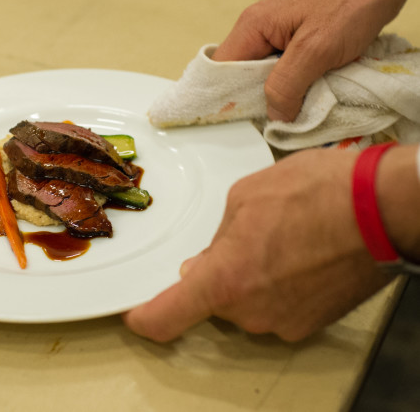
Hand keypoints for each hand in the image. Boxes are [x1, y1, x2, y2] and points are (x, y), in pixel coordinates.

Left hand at [123, 149, 391, 341]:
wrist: (382, 207)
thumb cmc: (315, 192)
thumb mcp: (245, 197)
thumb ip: (217, 238)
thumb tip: (205, 265)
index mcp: (224, 279)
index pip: (166, 317)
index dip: (145, 317)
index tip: (135, 313)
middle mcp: (251, 312)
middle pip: (212, 303)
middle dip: (216, 275)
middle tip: (240, 239)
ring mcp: (284, 322)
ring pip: (245, 304)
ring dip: (249, 279)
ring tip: (279, 240)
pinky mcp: (313, 324)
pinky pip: (275, 308)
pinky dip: (276, 287)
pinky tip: (297, 255)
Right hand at [212, 0, 418, 121]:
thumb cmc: (351, 4)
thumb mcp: (315, 50)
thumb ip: (286, 85)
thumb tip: (272, 116)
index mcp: (252, 27)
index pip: (220, 70)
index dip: (225, 97)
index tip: (237, 122)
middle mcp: (257, 29)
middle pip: (239, 74)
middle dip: (252, 99)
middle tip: (268, 121)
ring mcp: (275, 34)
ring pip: (262, 75)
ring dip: (275, 94)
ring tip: (288, 111)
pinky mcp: (294, 39)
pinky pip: (281, 70)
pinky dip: (291, 85)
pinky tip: (302, 96)